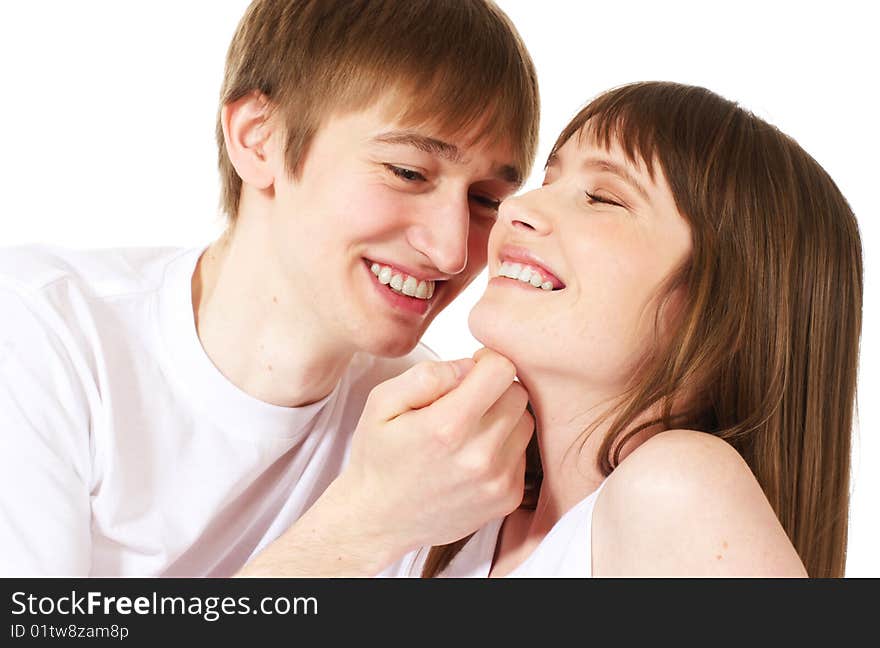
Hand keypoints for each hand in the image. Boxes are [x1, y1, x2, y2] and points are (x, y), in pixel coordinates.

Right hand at [337, 347, 534, 555]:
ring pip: (525, 422)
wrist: (378, 520)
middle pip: (518, 394)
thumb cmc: (378, 456)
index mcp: (447, 426)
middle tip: (467, 400)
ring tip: (469, 428)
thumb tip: (469, 366)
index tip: (472, 369)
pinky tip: (473, 454)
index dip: (487, 361)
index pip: (502, 370)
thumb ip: (427, 375)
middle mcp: (478, 456)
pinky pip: (522, 453)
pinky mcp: (506, 498)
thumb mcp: (382, 402)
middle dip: (495, 388)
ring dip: (503, 417)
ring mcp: (496, 481)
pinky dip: (504, 446)